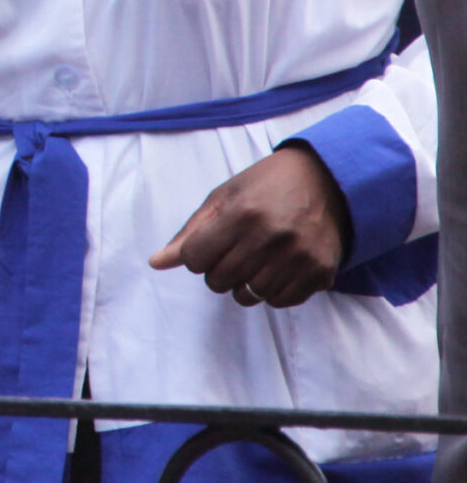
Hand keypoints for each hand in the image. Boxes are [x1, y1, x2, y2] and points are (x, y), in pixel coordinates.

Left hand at [150, 143, 351, 307]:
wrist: (327, 181)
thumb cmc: (265, 186)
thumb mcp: (223, 198)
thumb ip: (190, 233)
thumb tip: (155, 263)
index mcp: (242, 213)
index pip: (195, 259)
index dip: (195, 256)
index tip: (208, 245)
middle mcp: (271, 237)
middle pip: (219, 280)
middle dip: (216, 272)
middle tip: (230, 253)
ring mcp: (299, 257)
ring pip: (249, 296)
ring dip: (243, 284)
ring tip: (253, 261)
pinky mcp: (320, 272)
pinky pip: (280, 302)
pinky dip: (271, 292)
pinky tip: (274, 270)